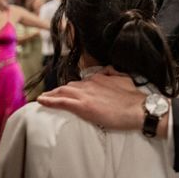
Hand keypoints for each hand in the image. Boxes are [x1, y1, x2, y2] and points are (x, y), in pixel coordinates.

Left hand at [37, 69, 152, 131]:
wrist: (137, 108)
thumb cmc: (133, 97)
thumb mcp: (124, 79)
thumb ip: (113, 73)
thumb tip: (108, 70)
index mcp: (99, 77)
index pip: (81, 82)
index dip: (73, 87)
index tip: (68, 91)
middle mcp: (90, 83)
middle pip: (69, 86)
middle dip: (59, 90)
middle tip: (49, 95)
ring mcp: (85, 95)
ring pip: (63, 92)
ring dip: (51, 94)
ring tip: (42, 98)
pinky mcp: (83, 106)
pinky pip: (62, 102)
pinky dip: (50, 100)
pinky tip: (41, 101)